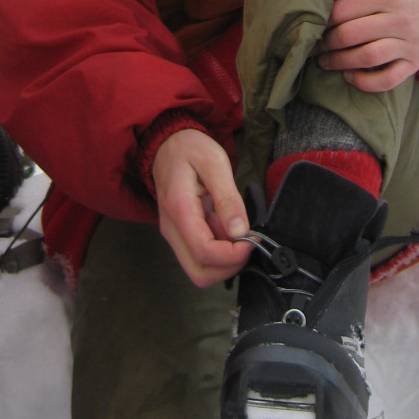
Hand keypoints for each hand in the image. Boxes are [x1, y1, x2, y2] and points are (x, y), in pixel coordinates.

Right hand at [152, 129, 251, 286]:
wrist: (167, 145)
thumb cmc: (191, 149)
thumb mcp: (214, 162)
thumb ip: (227, 197)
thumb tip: (239, 231)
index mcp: (179, 209)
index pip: (204, 252)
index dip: (233, 255)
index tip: (252, 239)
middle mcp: (171, 229)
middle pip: (199, 273)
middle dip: (228, 267)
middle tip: (247, 243)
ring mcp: (173, 234)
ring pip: (199, 270)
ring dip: (224, 261)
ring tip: (237, 232)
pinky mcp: (179, 235)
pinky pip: (199, 256)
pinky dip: (218, 252)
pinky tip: (226, 228)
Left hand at [316, 0, 418, 92]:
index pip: (344, 9)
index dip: (323, 19)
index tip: (314, 24)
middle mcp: (398, 19)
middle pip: (350, 34)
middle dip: (326, 43)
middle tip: (315, 46)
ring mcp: (408, 44)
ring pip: (366, 58)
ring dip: (339, 63)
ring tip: (325, 62)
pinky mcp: (414, 64)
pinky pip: (387, 79)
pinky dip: (365, 82)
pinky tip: (350, 76)